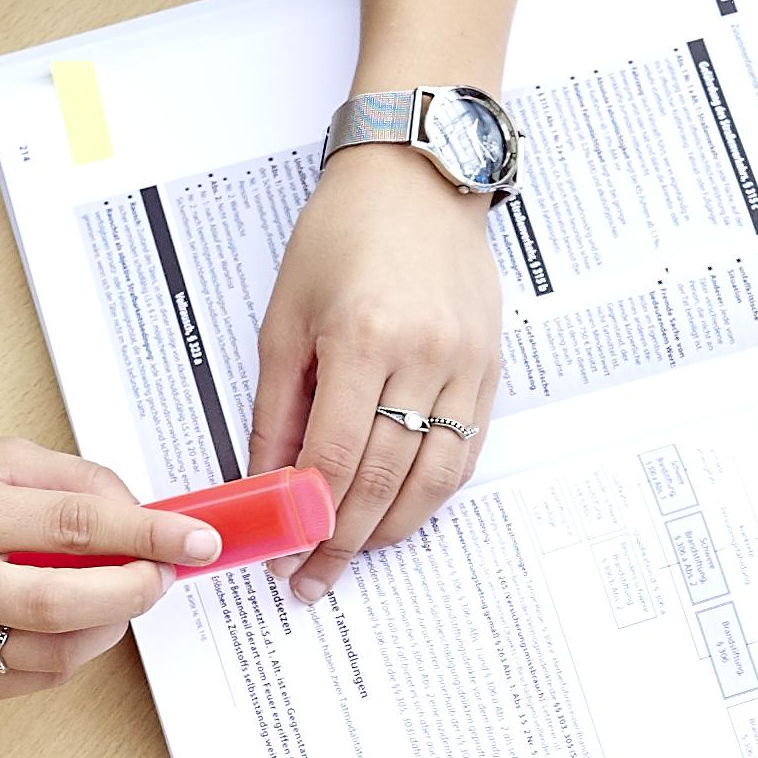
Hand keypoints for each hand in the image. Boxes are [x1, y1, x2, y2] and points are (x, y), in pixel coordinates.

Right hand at [0, 443, 208, 704]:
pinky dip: (67, 651)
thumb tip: (140, 511)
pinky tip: (67, 622)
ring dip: (107, 625)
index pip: (72, 524)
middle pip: (67, 600)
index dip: (148, 533)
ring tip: (114, 594)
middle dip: (137, 590)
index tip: (195, 540)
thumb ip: (65, 480)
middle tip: (162, 574)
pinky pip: (30, 678)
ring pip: (56, 652)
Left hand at [253, 141, 506, 580]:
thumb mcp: (286, 317)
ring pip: (432, 478)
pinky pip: (465, 452)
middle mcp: (421, 356)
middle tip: (314, 579)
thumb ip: (277, 408)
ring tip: (354, 554)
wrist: (417, 179)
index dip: (307, 519)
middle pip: (384, 478)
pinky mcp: (490, 368)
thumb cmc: (341, 236)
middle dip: (343, 541)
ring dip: (391, 528)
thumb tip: (267, 483)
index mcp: (361, 337)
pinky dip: (432, 494)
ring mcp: (464, 365)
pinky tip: (401, 512)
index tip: (286, 558)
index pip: (334, 456)